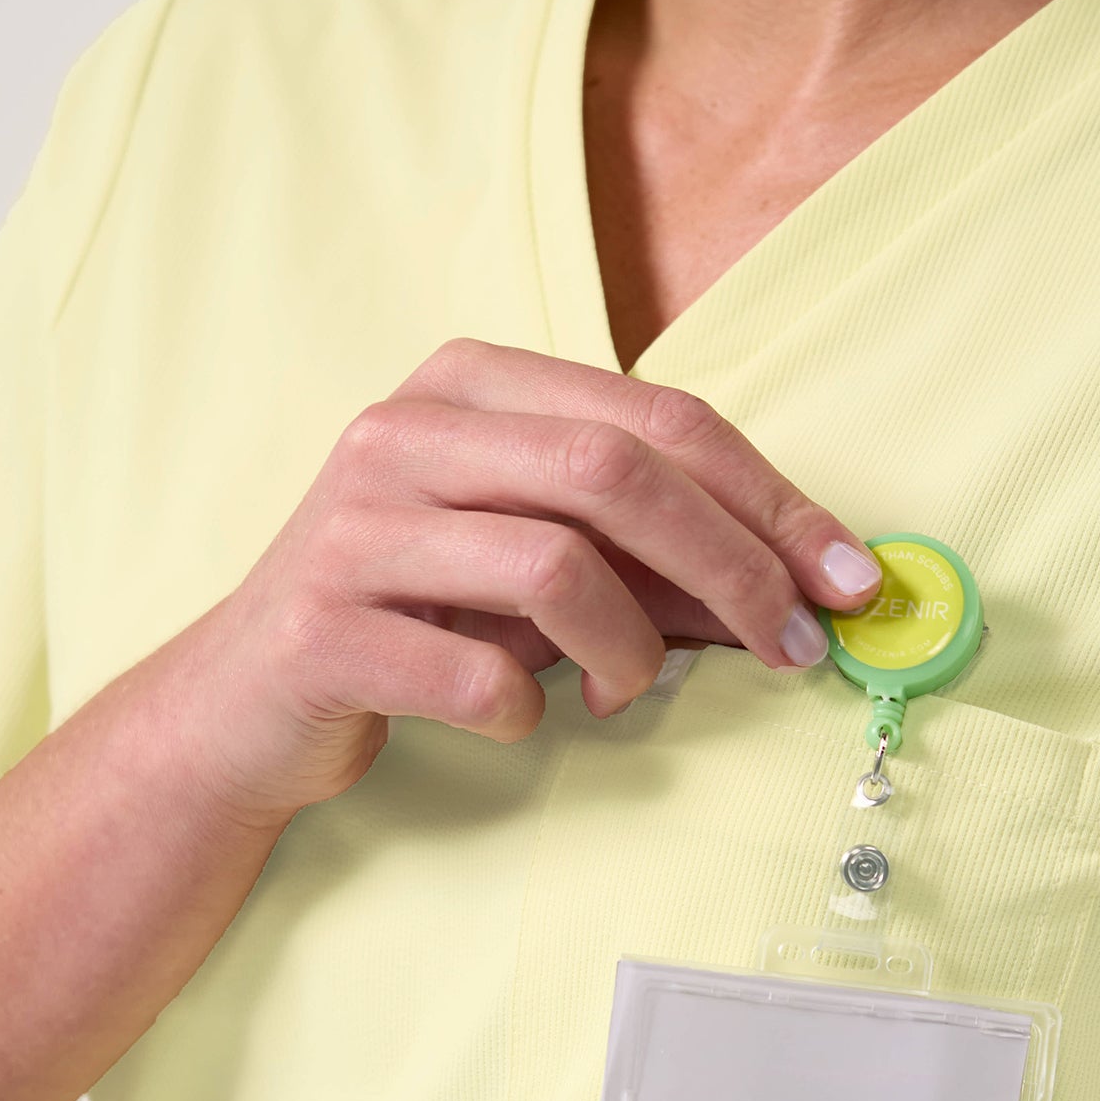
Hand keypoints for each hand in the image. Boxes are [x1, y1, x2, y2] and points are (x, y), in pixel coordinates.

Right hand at [170, 339, 882, 820]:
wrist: (249, 699)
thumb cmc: (421, 615)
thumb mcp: (538, 561)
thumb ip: (651, 552)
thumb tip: (802, 585)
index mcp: (472, 384)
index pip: (660, 417)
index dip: (772, 500)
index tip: (850, 578)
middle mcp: (406, 431)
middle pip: (617, 472)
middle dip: (736, 566)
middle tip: (795, 647)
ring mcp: (353, 524)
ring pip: (556, 565)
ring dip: (632, 649)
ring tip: (626, 692)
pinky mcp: (322, 626)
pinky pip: (479, 675)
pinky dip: (529, 711)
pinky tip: (520, 716)